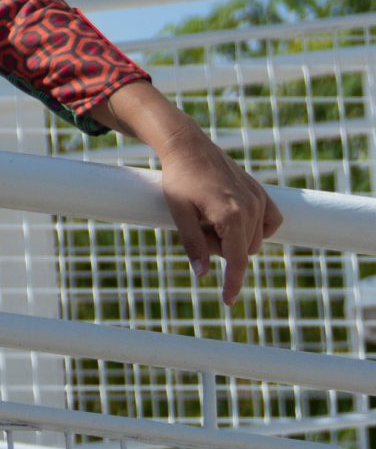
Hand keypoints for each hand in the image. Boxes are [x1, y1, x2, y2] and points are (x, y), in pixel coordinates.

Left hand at [155, 125, 281, 301]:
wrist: (188, 146)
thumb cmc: (178, 179)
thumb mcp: (179, 213)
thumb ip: (193, 244)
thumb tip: (203, 275)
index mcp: (230, 215)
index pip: (237, 260)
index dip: (232, 283)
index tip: (227, 301)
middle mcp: (250, 208)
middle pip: (243, 250)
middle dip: (221, 248)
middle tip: (198, 226)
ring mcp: (259, 199)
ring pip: (255, 240)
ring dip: (234, 237)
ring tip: (209, 216)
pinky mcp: (262, 193)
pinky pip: (270, 223)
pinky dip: (255, 228)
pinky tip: (235, 218)